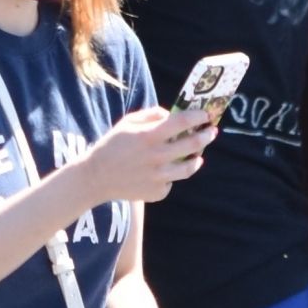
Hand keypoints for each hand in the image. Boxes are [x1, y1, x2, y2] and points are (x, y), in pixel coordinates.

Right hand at [86, 106, 216, 204]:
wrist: (96, 178)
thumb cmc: (112, 146)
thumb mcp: (128, 123)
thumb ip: (152, 115)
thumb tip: (173, 115)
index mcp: (148, 136)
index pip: (182, 122)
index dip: (198, 116)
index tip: (205, 115)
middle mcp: (156, 157)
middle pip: (192, 145)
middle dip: (206, 136)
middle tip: (211, 132)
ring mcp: (158, 177)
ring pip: (189, 168)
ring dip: (197, 159)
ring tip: (197, 156)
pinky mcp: (157, 192)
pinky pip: (172, 182)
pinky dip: (172, 175)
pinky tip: (166, 171)